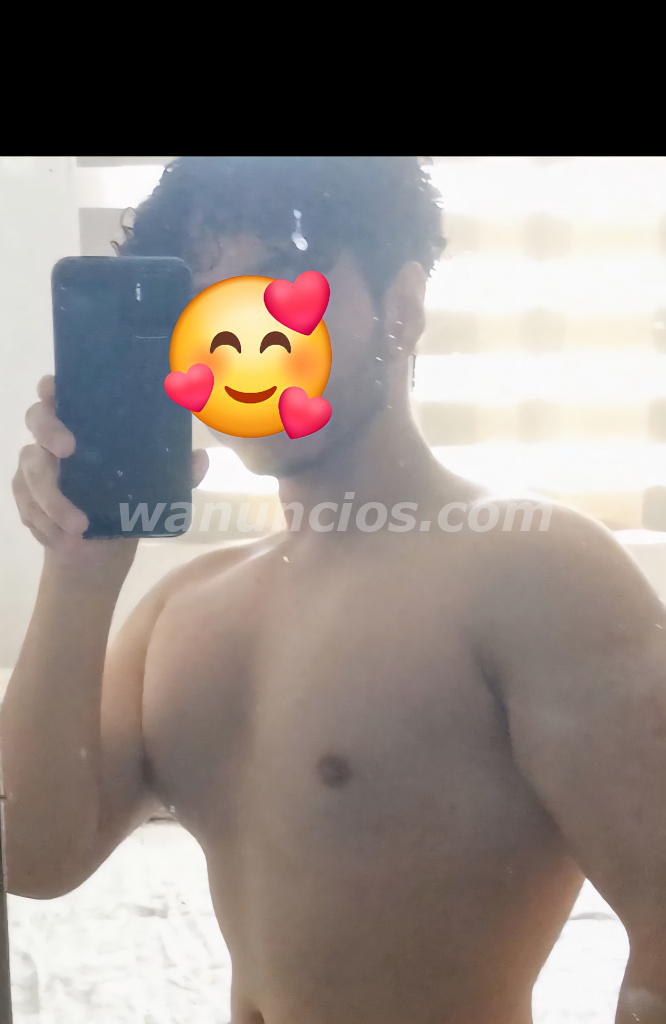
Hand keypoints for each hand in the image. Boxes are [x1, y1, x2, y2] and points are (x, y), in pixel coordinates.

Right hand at [12, 375, 208, 570]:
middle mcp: (54, 441)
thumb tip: (201, 458)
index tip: (56, 389)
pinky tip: (62, 537)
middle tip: (69, 451)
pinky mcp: (27, 501)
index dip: (53, 387)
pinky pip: (28, 507)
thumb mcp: (157, 490)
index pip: (61, 394)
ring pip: (31, 472)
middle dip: (49, 432)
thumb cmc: (127, 505)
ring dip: (53, 500)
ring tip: (78, 525)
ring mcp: (36, 470)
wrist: (99, 555)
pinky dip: (46, 524)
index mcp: (84, 427)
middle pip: (37, 419)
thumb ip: (178, 473)